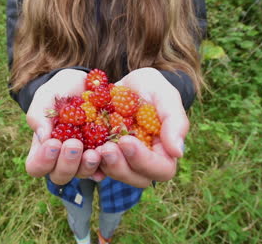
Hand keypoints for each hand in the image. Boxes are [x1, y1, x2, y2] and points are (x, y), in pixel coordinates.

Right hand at [24, 69, 104, 184]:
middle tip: (74, 144)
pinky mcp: (103, 153)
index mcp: (44, 148)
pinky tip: (110, 155)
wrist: (86, 83)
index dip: (43, 161)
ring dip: (87, 165)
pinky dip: (107, 163)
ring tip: (95, 151)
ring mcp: (83, 158)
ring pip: (83, 174)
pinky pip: (106, 165)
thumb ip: (39, 114)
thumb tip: (43, 136)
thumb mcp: (46, 96)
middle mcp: (63, 159)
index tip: (53, 143)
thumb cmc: (60, 91)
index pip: (36, 167)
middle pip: (60, 176)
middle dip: (67, 164)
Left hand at [98, 68, 188, 186]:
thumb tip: (178, 153)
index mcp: (164, 151)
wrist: (125, 82)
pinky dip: (88, 162)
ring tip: (95, 147)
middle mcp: (144, 161)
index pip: (162, 169)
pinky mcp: (104, 154)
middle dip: (121, 167)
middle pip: (137, 179)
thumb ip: (175, 121)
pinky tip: (83, 150)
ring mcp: (123, 159)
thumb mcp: (165, 95)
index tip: (127, 141)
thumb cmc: (150, 87)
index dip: (145, 161)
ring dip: (104, 165)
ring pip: (116, 175)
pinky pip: (96, 166)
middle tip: (106, 148)